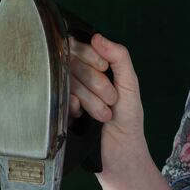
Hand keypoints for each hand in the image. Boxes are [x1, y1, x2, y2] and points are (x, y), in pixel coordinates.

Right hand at [67, 33, 145, 164]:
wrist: (120, 152)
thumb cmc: (128, 118)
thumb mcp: (129, 84)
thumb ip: (119, 57)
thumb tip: (97, 37)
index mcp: (97, 67)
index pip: (83, 47)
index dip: (93, 58)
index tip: (105, 70)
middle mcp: (80, 76)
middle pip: (74, 63)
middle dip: (96, 84)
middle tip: (111, 101)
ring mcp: (68, 92)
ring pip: (68, 81)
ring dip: (91, 100)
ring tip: (104, 115)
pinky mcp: (59, 108)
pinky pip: (59, 97)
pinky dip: (75, 107)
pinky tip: (83, 117)